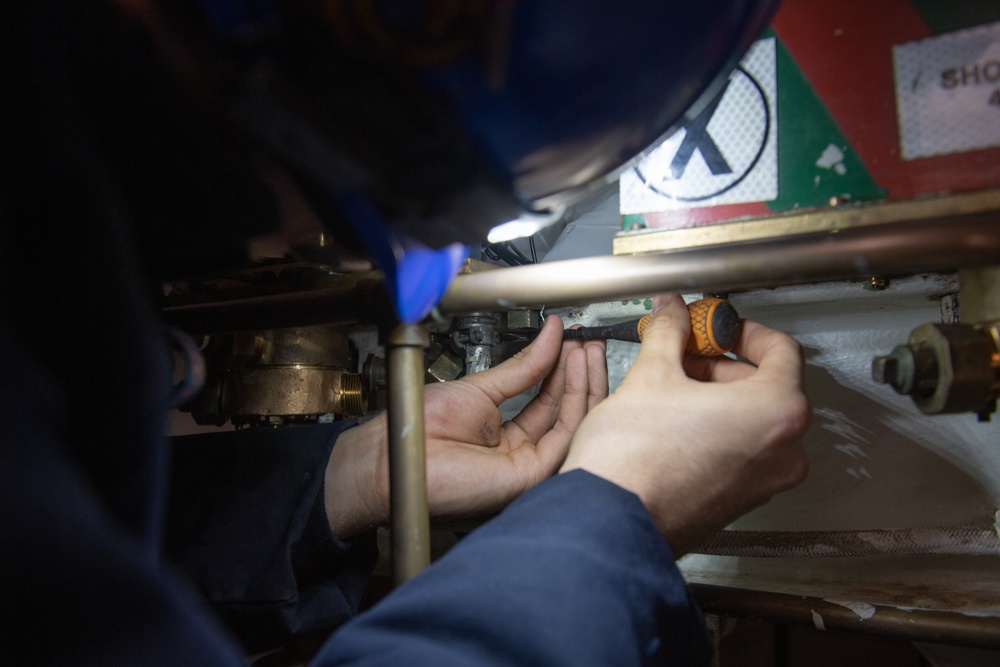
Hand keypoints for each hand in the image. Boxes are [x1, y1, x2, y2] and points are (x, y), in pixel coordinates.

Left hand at [325, 316, 607, 536]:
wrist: (399, 452)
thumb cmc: (423, 430)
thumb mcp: (482, 389)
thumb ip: (523, 368)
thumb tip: (551, 336)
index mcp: (506, 437)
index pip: (548, 401)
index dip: (563, 369)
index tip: (573, 341)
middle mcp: (521, 453)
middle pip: (566, 411)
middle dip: (580, 372)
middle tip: (588, 340)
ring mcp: (528, 466)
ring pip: (573, 422)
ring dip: (584, 381)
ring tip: (586, 347)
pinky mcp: (531, 474)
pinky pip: (564, 433)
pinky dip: (576, 398)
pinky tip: (576, 368)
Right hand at [560, 293, 809, 555]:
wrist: (609, 521)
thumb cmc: (634, 459)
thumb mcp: (652, 375)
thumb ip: (670, 333)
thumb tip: (673, 311)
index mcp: (776, 411)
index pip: (781, 350)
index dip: (743, 330)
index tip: (716, 328)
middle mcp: (784, 451)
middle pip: (769, 386)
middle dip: (723, 365)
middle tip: (684, 354)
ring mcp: (765, 481)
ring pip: (755, 421)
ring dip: (718, 397)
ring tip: (673, 388)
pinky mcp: (741, 501)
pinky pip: (742, 451)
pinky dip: (717, 429)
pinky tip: (675, 423)